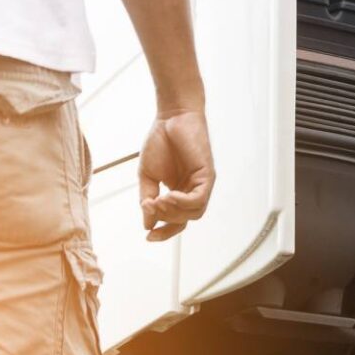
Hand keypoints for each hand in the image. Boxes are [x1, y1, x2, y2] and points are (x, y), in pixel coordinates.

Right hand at [138, 110, 214, 241]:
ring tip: (159, 200)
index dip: (164, 232)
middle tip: (150, 206)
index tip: (148, 237)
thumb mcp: (147, 175)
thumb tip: (147, 223)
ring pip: (194, 213)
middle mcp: (192, 191)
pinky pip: (199, 199)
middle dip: (165, 219)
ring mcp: (202, 184)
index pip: (175, 221)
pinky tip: (169, 195)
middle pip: (184, 220)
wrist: (170, 117)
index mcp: (179, 193)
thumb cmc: (160, 142)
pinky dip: (184, 202)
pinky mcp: (208, 175)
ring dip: (174, 212)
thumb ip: (147, 198)